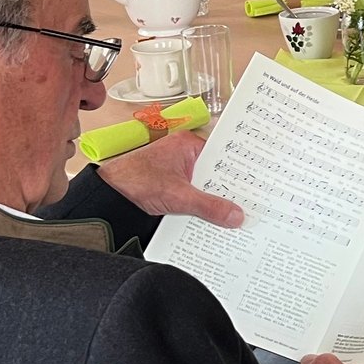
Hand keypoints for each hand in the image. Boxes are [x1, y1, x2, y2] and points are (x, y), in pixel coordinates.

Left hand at [95, 131, 244, 227]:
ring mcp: (177, 171)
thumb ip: (208, 206)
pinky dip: (202, 206)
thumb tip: (235, 215)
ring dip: (215, 200)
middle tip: (251, 202)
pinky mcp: (171, 187)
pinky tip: (213, 218)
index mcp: (188, 145)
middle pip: (216, 172)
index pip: (224, 154)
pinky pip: (194, 195)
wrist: (105, 197)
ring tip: (236, 213)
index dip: (240, 169)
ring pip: (205, 186)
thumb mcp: (177, 196)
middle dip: (229, 188)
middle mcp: (184, 155)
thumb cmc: (133, 182)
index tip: (257, 182)